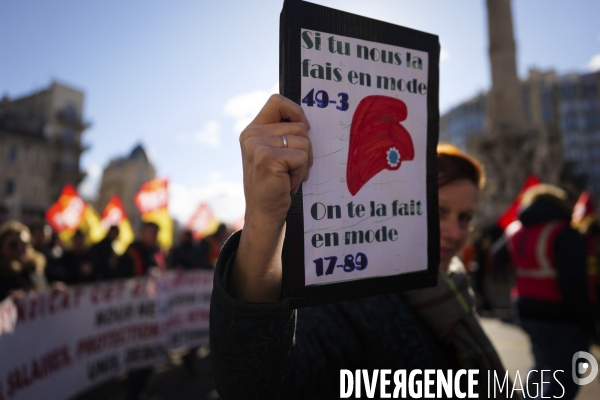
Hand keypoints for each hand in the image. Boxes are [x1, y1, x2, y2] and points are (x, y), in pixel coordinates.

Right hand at [229, 94, 311, 302]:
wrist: (264, 213)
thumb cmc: (274, 185)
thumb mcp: (274, 153)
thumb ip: (282, 134)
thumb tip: (306, 120)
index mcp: (252, 130)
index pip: (276, 101)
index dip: (295, 111)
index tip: (303, 129)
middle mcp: (251, 135)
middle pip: (299, 125)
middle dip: (305, 148)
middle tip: (292, 169)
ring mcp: (257, 146)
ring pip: (304, 141)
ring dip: (303, 163)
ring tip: (288, 177)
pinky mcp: (268, 159)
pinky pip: (302, 157)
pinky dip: (301, 173)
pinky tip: (287, 183)